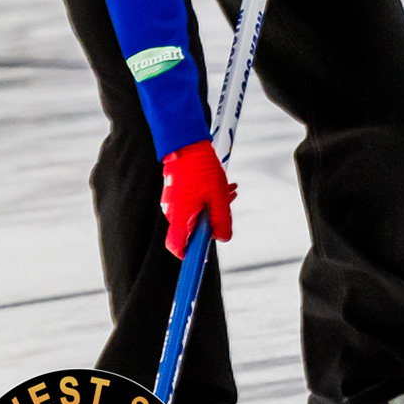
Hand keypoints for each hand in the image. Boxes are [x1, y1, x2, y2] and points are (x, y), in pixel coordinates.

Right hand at [161, 141, 234, 258]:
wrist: (185, 143)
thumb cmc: (201, 170)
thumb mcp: (218, 198)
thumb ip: (221, 221)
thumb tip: (222, 239)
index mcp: (179, 218)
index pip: (177, 247)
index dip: (189, 256)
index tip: (201, 259)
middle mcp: (172, 213)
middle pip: (191, 230)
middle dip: (212, 223)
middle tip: (228, 206)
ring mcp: (172, 202)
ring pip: (195, 214)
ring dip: (213, 207)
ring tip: (230, 191)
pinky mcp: (176, 192)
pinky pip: (192, 203)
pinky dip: (207, 199)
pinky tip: (223, 186)